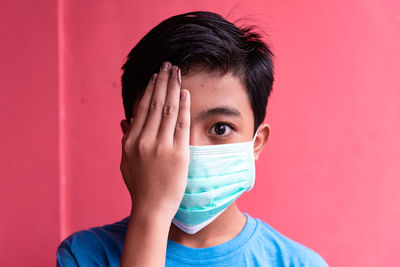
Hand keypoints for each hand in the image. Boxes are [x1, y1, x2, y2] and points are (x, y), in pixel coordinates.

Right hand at [120, 61, 189, 219]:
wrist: (151, 208)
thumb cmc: (140, 186)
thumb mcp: (126, 162)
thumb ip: (126, 138)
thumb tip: (126, 119)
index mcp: (131, 142)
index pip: (142, 108)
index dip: (150, 89)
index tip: (156, 76)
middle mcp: (144, 141)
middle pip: (155, 104)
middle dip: (163, 82)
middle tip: (168, 65)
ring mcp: (161, 147)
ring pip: (167, 110)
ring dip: (173, 88)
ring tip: (177, 72)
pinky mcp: (178, 154)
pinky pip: (181, 125)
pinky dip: (183, 107)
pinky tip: (185, 93)